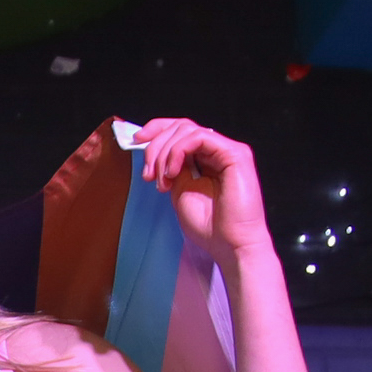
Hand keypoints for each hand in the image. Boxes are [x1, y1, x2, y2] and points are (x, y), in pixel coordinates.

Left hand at [122, 116, 272, 268]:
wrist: (231, 245)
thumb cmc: (209, 226)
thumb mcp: (180, 191)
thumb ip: (171, 168)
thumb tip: (157, 153)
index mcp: (206, 158)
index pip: (180, 130)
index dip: (156, 130)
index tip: (136, 141)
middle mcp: (218, 150)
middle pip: (181, 126)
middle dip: (156, 146)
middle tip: (148, 174)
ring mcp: (228, 150)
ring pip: (187, 130)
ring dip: (165, 153)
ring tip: (161, 181)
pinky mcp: (235, 154)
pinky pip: (200, 137)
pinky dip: (178, 151)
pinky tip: (172, 173)